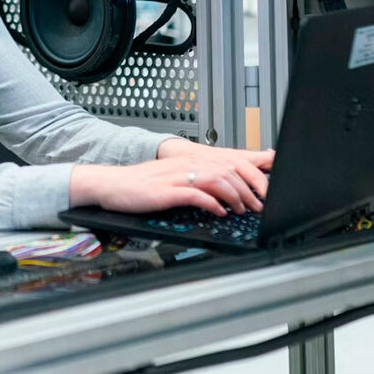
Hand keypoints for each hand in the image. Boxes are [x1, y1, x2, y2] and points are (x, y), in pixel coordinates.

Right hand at [69, 156, 263, 216]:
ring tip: (242, 210)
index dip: (249, 177)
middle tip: (257, 206)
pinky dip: (212, 204)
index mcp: (189, 161)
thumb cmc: (140, 185)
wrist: (112, 184)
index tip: (261, 192)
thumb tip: (220, 193)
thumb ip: (196, 182)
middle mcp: (186, 165)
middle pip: (228, 171)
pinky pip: (196, 195)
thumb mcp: (172, 179)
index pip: (228, 163)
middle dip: (248, 189)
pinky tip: (219, 212)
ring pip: (217, 180)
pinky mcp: (167, 191)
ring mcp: (177, 177)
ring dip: (234, 197)